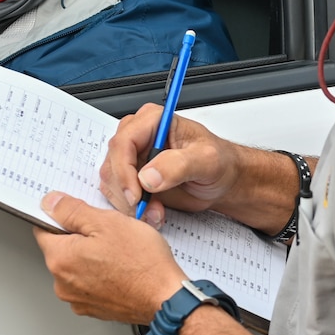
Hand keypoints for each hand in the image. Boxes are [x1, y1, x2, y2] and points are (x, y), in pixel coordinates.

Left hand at [33, 192, 186, 324]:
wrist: (166, 299)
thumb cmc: (142, 264)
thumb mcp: (106, 222)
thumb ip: (72, 211)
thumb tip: (50, 204)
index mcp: (60, 259)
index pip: (43, 229)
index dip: (62, 216)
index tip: (79, 215)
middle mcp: (62, 283)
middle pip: (62, 249)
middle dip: (81, 238)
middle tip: (108, 233)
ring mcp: (78, 299)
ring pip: (77, 267)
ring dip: (92, 257)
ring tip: (118, 253)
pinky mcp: (94, 308)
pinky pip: (90, 284)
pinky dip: (101, 275)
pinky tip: (121, 268)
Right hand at [100, 105, 240, 226]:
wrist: (223, 182)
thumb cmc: (219, 163)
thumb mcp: (207, 160)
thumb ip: (179, 165)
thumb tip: (148, 176)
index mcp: (153, 121)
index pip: (124, 142)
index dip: (124, 171)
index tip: (136, 195)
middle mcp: (138, 137)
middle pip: (113, 164)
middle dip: (128, 193)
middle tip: (149, 209)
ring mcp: (132, 159)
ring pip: (112, 183)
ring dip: (130, 205)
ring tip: (156, 213)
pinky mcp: (131, 179)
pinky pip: (118, 196)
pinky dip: (132, 210)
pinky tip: (154, 214)